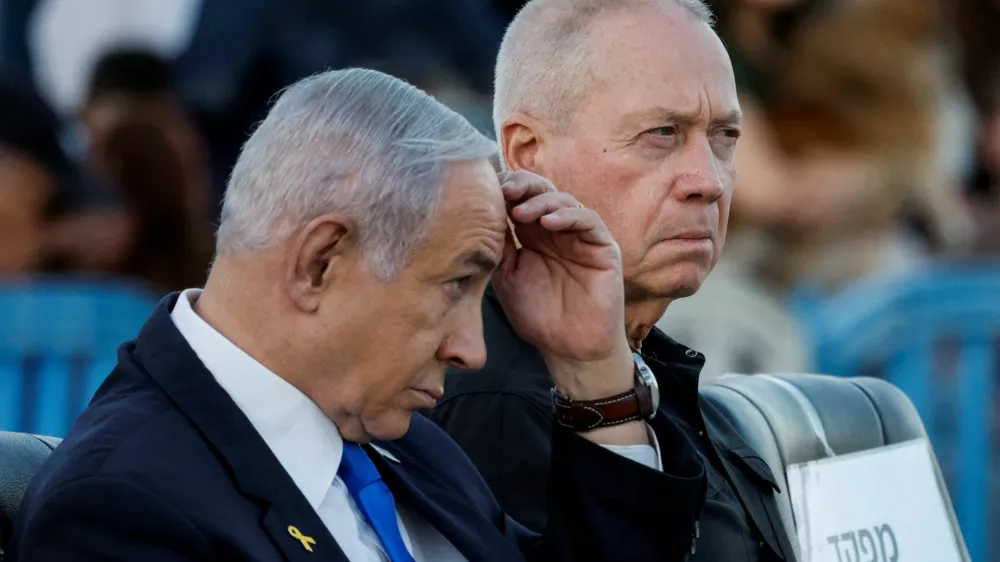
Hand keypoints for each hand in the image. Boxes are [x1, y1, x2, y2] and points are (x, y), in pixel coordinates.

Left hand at [492, 171, 633, 400]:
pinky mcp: (603, 247)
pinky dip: (568, 216)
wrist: (569, 349)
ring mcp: (580, 237)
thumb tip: (481, 215)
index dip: (505, 189)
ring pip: (564, 201)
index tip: (485, 190)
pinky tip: (549, 223)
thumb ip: (499, 247)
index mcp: (532, 236)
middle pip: (542, 192)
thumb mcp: (507, 277)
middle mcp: (557, 231)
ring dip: (541, 201)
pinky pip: (588, 220)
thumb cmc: (538, 316)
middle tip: (504, 190)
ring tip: (521, 213)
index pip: (520, 200)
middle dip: (522, 185)